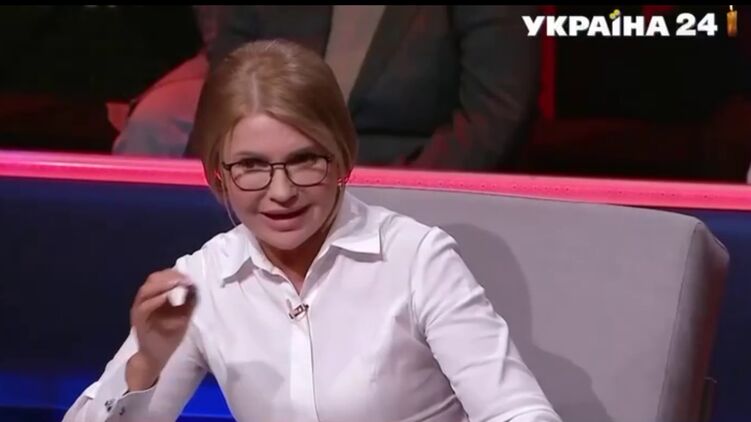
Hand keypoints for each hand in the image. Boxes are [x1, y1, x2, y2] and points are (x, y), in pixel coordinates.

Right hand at [126, 269, 196, 390]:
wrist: (157, 357)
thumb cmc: (169, 336)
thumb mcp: (184, 316)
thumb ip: (189, 301)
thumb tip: (195, 285)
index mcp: (155, 297)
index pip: (161, 278)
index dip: (174, 274)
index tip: (188, 277)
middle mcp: (145, 301)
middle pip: (152, 280)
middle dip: (169, 276)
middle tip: (184, 279)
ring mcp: (140, 310)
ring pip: (145, 290)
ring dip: (162, 285)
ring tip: (177, 283)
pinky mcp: (138, 321)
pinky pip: (144, 307)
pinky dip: (155, 300)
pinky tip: (167, 297)